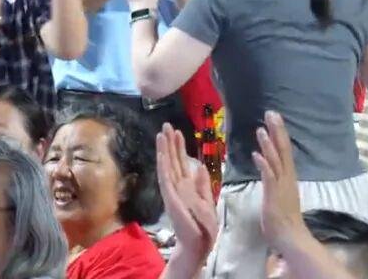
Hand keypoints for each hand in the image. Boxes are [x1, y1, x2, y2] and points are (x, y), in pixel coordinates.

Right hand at [156, 123, 218, 264]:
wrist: (199, 242)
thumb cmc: (202, 225)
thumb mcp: (206, 200)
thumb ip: (202, 184)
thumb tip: (199, 166)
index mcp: (186, 186)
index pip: (181, 162)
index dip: (179, 147)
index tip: (177, 132)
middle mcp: (177, 186)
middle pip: (172, 160)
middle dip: (169, 143)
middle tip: (166, 125)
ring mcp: (173, 191)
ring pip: (167, 166)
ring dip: (164, 150)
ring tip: (162, 134)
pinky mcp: (171, 198)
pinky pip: (166, 179)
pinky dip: (163, 166)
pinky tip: (161, 154)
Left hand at [252, 111, 311, 251]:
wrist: (292, 237)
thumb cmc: (284, 219)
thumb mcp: (280, 195)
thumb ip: (275, 181)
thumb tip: (269, 169)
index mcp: (288, 177)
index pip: (284, 151)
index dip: (280, 134)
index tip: (275, 118)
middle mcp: (286, 178)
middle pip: (282, 150)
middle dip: (277, 131)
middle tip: (271, 112)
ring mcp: (280, 186)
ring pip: (276, 160)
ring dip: (268, 144)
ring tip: (261, 128)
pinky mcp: (274, 195)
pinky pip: (269, 177)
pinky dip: (264, 164)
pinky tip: (256, 154)